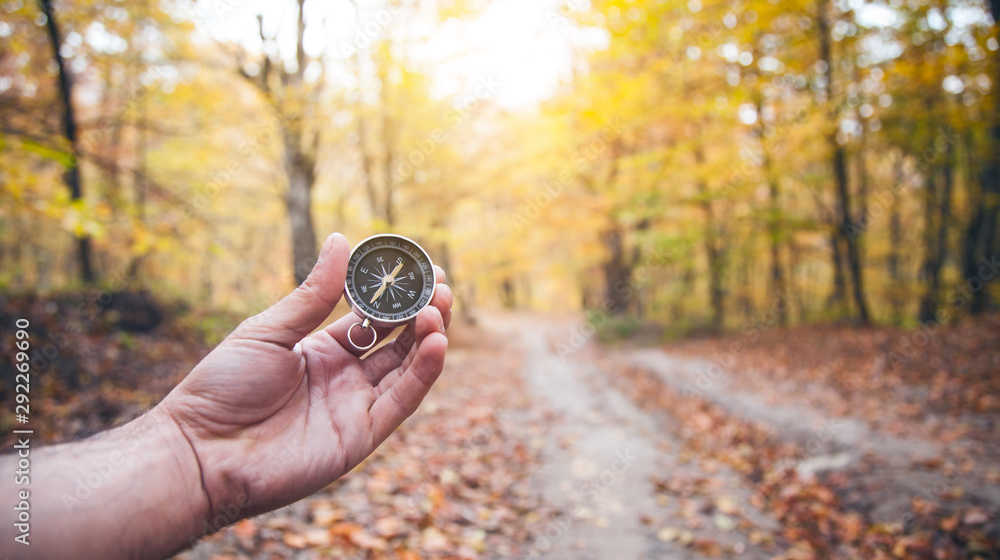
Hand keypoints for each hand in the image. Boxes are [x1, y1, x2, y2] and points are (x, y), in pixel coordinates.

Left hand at [160, 233, 452, 525]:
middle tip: (441, 285)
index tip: (419, 269)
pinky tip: (435, 342)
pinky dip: (422, 373)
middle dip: (421, 312)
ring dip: (428, 338)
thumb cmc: (222, 388)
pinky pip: (401, 401)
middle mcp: (343, 378)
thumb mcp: (269, 330)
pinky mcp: (360, 436)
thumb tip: (340, 239)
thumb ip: (313, 293)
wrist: (200, 452)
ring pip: (406, 369)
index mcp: (320, 351)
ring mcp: (354, 407)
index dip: (396, 295)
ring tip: (440, 307)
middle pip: (396, 342)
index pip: (371, 318)